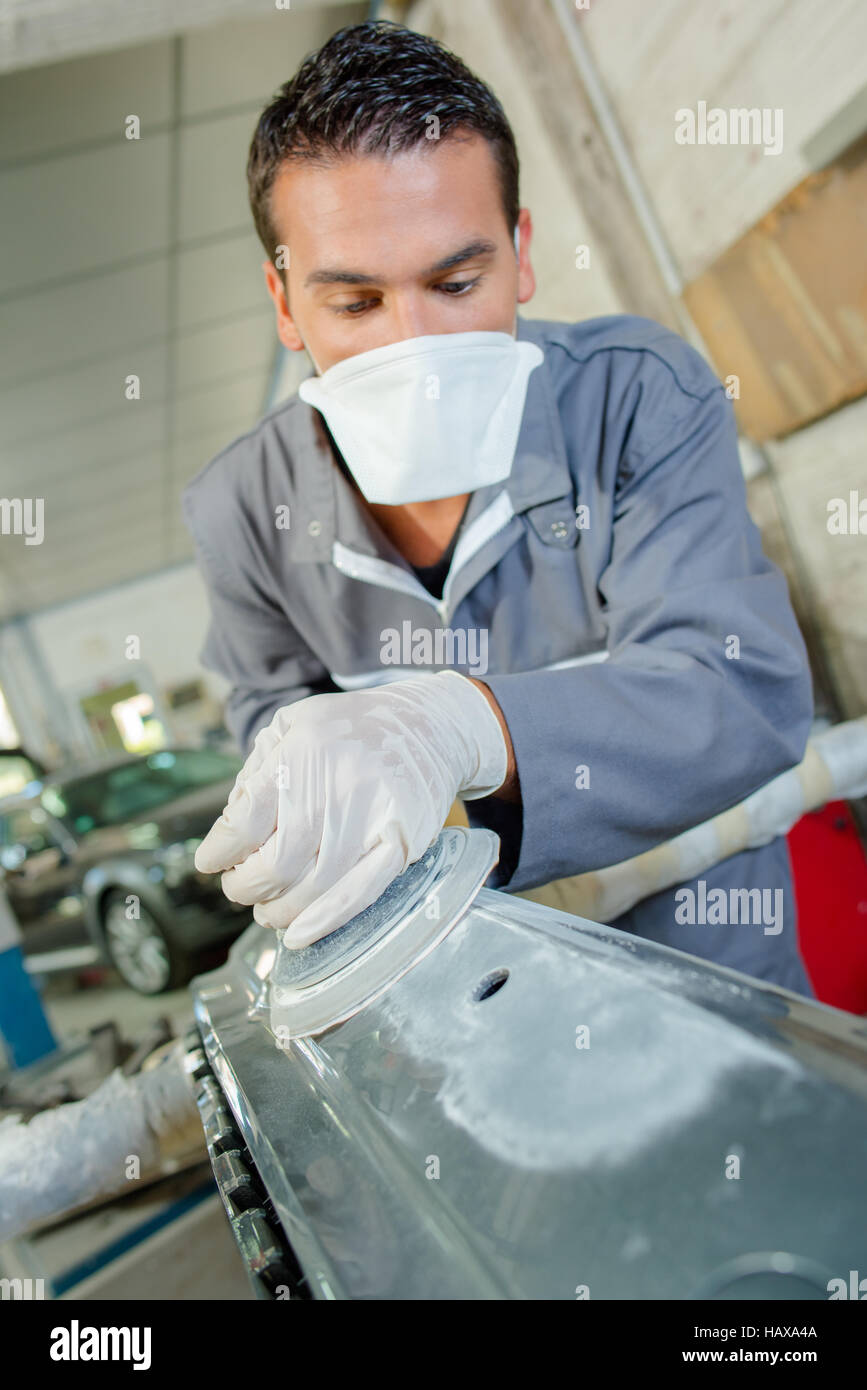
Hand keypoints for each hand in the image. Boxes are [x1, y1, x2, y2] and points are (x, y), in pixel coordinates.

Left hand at [194, 672, 506, 946]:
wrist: (430, 725)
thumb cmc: (351, 728)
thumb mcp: (292, 725)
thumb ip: (256, 773)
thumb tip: (228, 832)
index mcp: (301, 751)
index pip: (244, 821)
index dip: (220, 852)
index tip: (210, 862)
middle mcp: (336, 785)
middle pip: (276, 864)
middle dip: (246, 887)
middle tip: (239, 888)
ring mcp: (372, 817)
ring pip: (312, 888)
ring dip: (279, 910)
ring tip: (268, 910)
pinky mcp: (401, 842)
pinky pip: (360, 892)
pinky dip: (325, 919)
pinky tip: (299, 934)